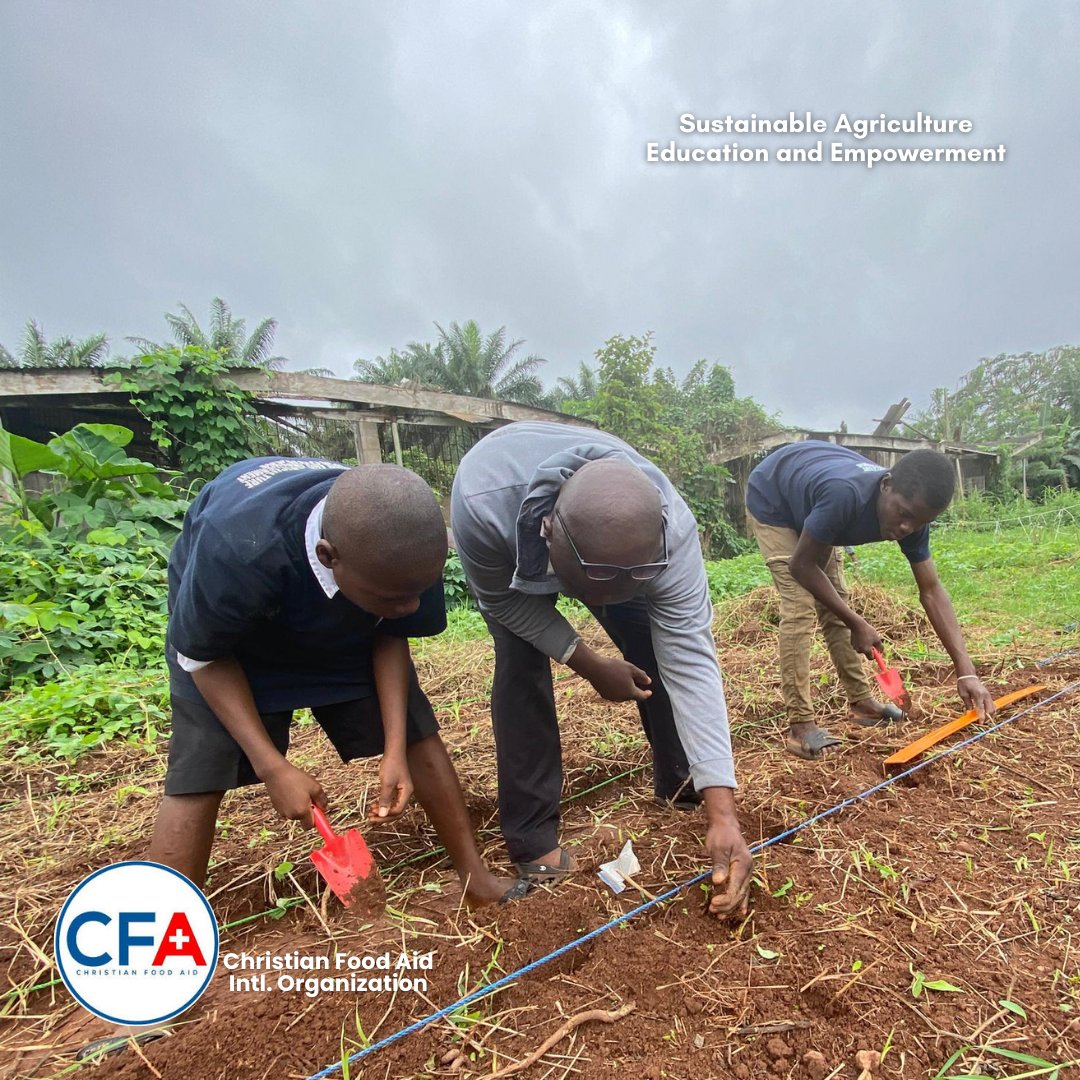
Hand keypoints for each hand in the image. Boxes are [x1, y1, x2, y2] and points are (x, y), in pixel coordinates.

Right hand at [262, 761, 326, 827]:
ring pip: (295, 813)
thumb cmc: (296, 779)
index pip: (310, 825)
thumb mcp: (314, 787)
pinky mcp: (277, 808)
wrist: (276, 773)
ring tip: (298, 791)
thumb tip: (324, 808)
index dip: (316, 820)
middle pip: (303, 819)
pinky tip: (290, 791)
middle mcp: (291, 815)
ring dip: (299, 806)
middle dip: (307, 811)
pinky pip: (288, 809)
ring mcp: (282, 812)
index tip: (318, 812)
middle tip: (308, 796)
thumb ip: (322, 800)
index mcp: (301, 811)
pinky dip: (291, 803)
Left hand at [370, 754, 412, 821]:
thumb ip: (385, 799)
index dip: (386, 815)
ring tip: (371, 813)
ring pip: (394, 808)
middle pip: (397, 812)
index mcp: (407, 793)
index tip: (374, 815)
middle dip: (384, 817)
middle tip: (371, 818)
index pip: (398, 811)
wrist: (394, 752)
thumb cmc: (392, 764)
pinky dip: (383, 805)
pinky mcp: (397, 788)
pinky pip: (392, 802)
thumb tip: (382, 815)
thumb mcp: (387, 783)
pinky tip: (375, 805)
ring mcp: (402, 791)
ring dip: (383, 812)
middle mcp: (406, 794)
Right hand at [584, 655, 652, 701]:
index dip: (646, 694)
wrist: (594, 668)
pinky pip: (614, 693)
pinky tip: (614, 679)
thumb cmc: (614, 667)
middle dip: (635, 689)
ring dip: (625, 689)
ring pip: (622, 695)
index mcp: (630, 692)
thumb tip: (648, 682)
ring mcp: (612, 697)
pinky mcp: (604, 695)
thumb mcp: (631, 669)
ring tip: (623, 678)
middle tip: (635, 679)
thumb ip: (641, 676)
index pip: (641, 696)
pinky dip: (617, 689)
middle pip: (632, 695)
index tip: (649, 692)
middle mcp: (621, 698)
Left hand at [703, 804, 752, 918]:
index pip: (735, 888)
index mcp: (743, 865)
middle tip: (712, 910)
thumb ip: (719, 865)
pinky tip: (739, 911)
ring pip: (742, 894)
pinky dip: (740, 901)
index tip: (713, 903)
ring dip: (731, 906)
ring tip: (720, 916)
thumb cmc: (721, 835)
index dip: (725, 899)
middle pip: (739, 894)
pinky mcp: (742, 873)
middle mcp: (748, 871)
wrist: (726, 825)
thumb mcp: (717, 848)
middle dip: (727, 904)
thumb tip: (718, 882)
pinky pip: (743, 890)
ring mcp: (747, 873)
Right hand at [850, 618, 882, 658]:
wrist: (857, 625)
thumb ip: (880, 647)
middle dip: (869, 649)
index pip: (871, 658)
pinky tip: (861, 636)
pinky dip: (860, 643)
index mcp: (866, 651)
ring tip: (866, 638)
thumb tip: (881, 652)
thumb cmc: (868, 632)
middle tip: (872, 643)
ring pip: (861, 649)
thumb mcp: (877, 639)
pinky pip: (857, 645)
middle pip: (866, 653)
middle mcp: (860, 650)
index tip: (876, 651)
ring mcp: (855, 647)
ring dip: (864, 646)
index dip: (874, 655)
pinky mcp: (852, 643)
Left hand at [958, 676, 995, 719]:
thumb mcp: (963, 694)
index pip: (981, 708)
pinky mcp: (988, 695)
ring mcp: (988, 695)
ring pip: (992, 707)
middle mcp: (985, 695)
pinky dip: (989, 709)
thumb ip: (967, 704)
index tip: (980, 722)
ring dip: (988, 714)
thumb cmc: (964, 684)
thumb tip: (969, 713)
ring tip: (982, 717)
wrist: (968, 676)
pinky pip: (991, 704)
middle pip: (990, 709)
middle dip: (986, 716)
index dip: (981, 716)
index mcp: (978, 695)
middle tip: (980, 721)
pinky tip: (984, 712)